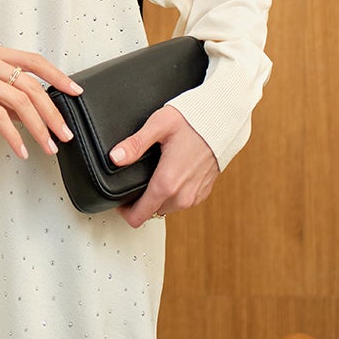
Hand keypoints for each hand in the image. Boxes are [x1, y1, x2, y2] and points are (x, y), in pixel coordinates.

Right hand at [0, 43, 82, 161]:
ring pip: (20, 103)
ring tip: (48, 146)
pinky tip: (21, 148)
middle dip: (53, 113)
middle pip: (32, 86)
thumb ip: (2, 88)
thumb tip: (26, 111)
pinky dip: (13, 136)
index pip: (35, 61)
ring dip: (39, 128)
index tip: (75, 91)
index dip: (58, 76)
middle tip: (65, 132)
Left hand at [111, 106, 217, 228]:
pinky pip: (180, 202)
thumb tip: (115, 157)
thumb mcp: (159, 125)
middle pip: (150, 213)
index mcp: (167, 183)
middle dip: (139, 202)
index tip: (119, 199)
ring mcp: (194, 197)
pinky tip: (171, 175)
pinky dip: (172, 194)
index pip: (138, 217)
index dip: (124, 211)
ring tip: (152, 176)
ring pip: (165, 208)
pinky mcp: (202, 194)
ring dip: (156, 198)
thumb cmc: (193, 121)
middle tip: (134, 182)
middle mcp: (182, 196)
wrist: (224, 122)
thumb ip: (135, 143)